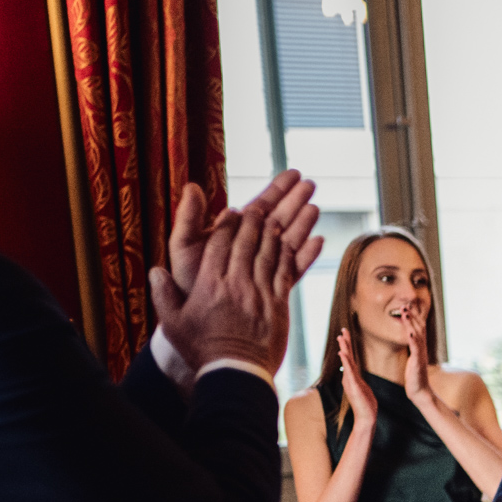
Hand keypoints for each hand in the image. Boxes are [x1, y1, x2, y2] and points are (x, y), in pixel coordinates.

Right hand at [150, 189, 300, 372]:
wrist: (235, 372)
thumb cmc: (202, 349)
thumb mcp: (174, 323)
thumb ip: (163, 294)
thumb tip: (155, 270)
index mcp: (210, 284)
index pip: (219, 245)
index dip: (226, 225)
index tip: (231, 211)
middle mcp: (236, 284)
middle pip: (246, 244)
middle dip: (252, 223)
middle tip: (257, 208)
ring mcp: (260, 294)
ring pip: (268, 255)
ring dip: (273, 234)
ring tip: (275, 219)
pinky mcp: (279, 305)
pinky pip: (286, 274)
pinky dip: (289, 256)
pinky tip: (290, 245)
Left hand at [168, 169, 323, 298]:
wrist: (200, 327)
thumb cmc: (187, 285)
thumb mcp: (182, 247)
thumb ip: (188, 219)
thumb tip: (193, 186)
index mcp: (230, 235)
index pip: (257, 207)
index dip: (275, 189)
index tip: (291, 174)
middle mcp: (249, 249)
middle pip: (277, 219)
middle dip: (294, 200)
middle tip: (311, 183)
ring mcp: (262, 268)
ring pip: (288, 240)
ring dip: (303, 223)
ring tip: (316, 207)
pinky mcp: (274, 288)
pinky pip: (294, 268)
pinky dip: (306, 255)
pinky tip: (319, 242)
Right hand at [337, 329, 376, 425]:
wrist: (366, 417)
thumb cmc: (366, 404)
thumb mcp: (362, 388)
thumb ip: (358, 380)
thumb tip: (355, 375)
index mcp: (352, 377)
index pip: (350, 358)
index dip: (348, 346)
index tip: (346, 335)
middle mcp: (349, 377)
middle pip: (347, 356)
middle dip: (345, 343)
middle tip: (343, 330)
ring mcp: (350, 381)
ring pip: (347, 361)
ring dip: (344, 348)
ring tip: (341, 337)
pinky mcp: (353, 386)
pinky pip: (348, 371)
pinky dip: (345, 362)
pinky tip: (342, 353)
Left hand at [402, 308, 434, 404]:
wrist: (420, 392)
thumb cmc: (415, 377)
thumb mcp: (413, 359)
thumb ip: (413, 348)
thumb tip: (410, 339)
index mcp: (420, 348)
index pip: (418, 328)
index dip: (413, 317)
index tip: (407, 306)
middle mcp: (422, 349)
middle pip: (419, 328)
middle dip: (412, 316)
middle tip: (406, 304)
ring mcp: (421, 355)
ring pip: (417, 335)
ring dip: (411, 323)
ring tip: (405, 312)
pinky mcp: (418, 362)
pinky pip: (416, 349)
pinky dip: (413, 340)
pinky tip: (409, 332)